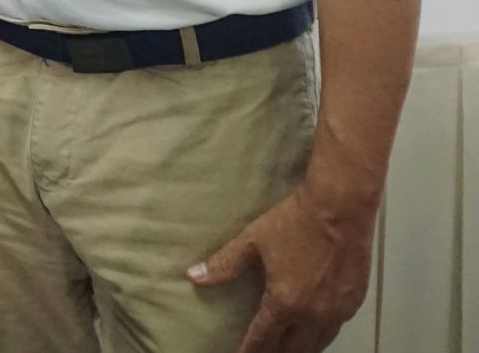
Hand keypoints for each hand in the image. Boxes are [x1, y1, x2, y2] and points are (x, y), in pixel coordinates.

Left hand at [189, 185, 375, 351]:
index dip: (249, 351)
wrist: (341, 208)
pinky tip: (312, 332)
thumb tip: (194, 276)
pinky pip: (334, 330)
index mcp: (286, 303)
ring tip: (284, 348)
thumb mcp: (253, 240)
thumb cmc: (293, 222)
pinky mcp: (354, 303)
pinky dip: (319, 337)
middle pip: (292, 349)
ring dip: (298, 349)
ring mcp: (338, 311)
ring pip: (317, 344)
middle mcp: (313, 315)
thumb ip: (225, 264)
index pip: (263, 338)